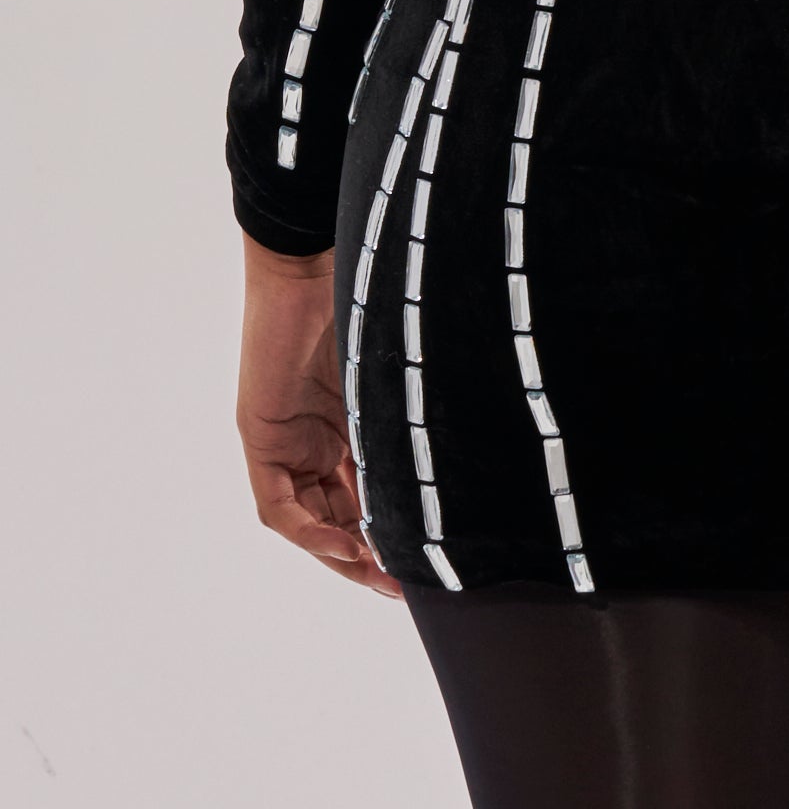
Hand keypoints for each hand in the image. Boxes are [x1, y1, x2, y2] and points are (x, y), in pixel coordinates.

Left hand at [237, 232, 400, 596]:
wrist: (314, 260)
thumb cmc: (365, 296)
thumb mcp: (393, 374)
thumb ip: (409, 414)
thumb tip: (474, 443)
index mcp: (346, 422)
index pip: (365, 491)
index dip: (390, 529)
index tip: (424, 559)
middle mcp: (313, 437)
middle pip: (336, 514)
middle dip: (368, 555)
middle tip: (404, 584)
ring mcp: (284, 439)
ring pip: (308, 518)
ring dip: (340, 552)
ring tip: (378, 576)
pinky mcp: (259, 436)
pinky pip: (279, 506)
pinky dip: (309, 530)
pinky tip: (342, 545)